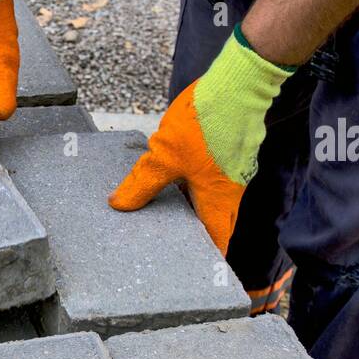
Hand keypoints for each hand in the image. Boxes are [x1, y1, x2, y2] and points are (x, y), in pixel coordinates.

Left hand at [109, 26, 293, 254]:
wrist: (239, 81)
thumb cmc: (206, 121)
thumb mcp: (164, 156)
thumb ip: (142, 184)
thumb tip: (119, 206)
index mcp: (219, 199)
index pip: (217, 240)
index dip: (209, 260)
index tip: (200, 278)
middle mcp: (231, 188)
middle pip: (213, 222)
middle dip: (194, 236)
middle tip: (171, 250)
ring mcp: (232, 168)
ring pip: (210, 197)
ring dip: (191, 208)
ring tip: (164, 216)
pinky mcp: (228, 149)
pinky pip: (209, 176)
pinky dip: (192, 184)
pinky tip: (172, 178)